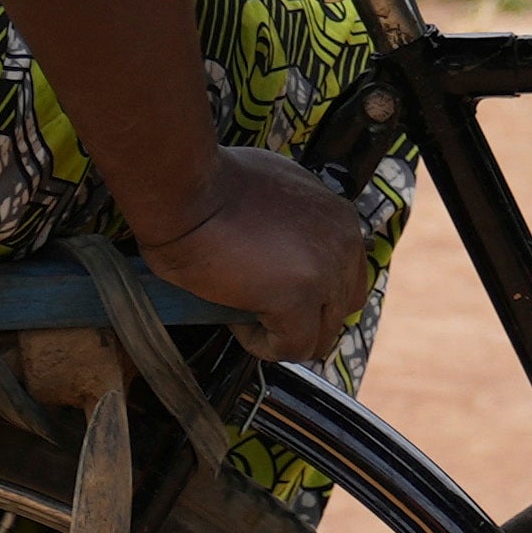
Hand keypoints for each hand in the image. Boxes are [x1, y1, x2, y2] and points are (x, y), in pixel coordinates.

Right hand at [136, 144, 377, 359]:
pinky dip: (262, 344)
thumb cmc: (211, 184)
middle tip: (263, 309)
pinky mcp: (297, 299)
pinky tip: (234, 321)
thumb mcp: (275, 189)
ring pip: (320, 336)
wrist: (184, 191)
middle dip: (304, 317)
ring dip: (282, 333)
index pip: (348, 275)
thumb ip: (296, 223)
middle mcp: (343, 245)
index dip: (312, 291)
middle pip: (341, 309)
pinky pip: (291, 347)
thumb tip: (287, 251)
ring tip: (243, 314)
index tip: (273, 286)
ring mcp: (324, 274)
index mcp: (340, 218)